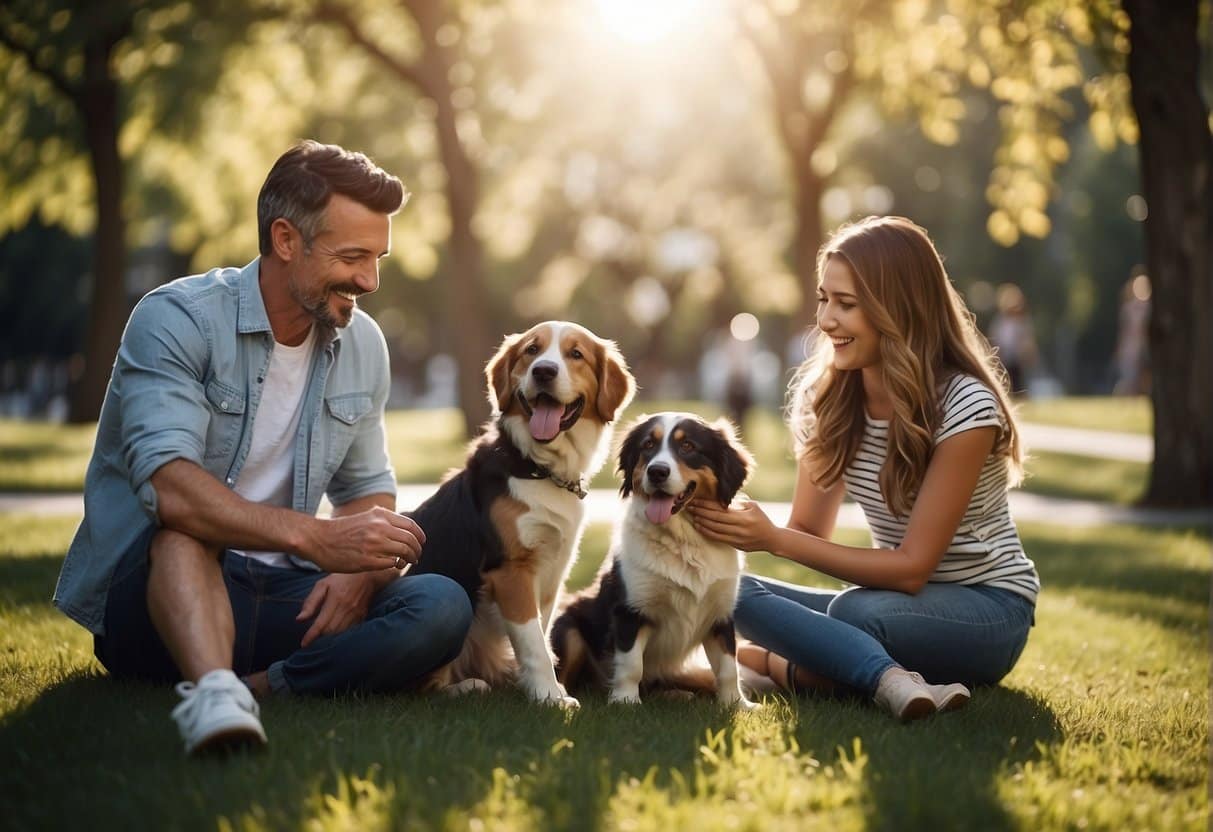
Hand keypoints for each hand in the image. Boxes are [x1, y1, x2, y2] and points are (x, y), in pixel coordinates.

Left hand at [297, 573, 379, 646]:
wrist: (367, 575)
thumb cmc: (341, 578)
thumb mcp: (322, 585)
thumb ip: (311, 602)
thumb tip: (299, 619)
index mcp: (335, 599)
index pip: (321, 623)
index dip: (311, 636)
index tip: (303, 644)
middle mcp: (346, 608)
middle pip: (330, 631)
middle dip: (319, 637)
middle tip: (310, 640)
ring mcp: (356, 614)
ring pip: (340, 633)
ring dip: (329, 638)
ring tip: (320, 638)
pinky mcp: (362, 617)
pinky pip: (349, 631)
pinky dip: (340, 634)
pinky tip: (333, 633)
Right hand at [309, 506, 425, 572]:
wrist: (318, 538)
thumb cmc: (342, 530)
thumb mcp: (365, 517)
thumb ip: (383, 521)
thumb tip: (404, 529)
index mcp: (380, 516)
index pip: (410, 526)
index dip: (420, 536)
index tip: (422, 543)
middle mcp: (379, 528)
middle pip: (411, 540)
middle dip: (417, 550)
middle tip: (417, 556)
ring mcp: (374, 544)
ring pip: (404, 552)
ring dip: (409, 559)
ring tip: (407, 563)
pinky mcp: (367, 560)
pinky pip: (391, 564)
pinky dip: (395, 565)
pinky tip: (393, 566)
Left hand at [687, 499, 776, 551]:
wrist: (771, 539)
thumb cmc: (762, 519)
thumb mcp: (753, 506)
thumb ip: (738, 502)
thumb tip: (721, 497)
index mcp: (744, 517)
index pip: (720, 510)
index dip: (706, 505)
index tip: (696, 501)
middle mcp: (739, 528)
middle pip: (715, 520)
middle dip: (701, 513)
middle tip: (689, 507)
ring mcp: (737, 538)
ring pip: (715, 530)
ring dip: (702, 523)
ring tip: (693, 516)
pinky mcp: (735, 545)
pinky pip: (718, 538)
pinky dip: (707, 533)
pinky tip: (700, 527)